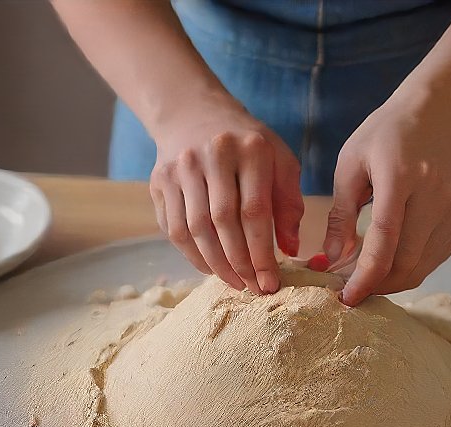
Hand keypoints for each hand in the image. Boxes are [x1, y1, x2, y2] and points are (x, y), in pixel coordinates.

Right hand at [150, 95, 303, 293]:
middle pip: (223, 223)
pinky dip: (193, 255)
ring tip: (236, 283)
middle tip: (254, 288)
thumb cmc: (248, 146)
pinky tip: (211, 268)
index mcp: (251, 149)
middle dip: (240, 264)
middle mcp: (212, 155)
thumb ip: (289, 204)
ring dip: (217, 265)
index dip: (262, 253)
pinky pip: (173, 229)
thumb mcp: (280, 162)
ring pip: (195, 229)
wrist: (195, 113)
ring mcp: (181, 168)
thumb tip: (290, 250)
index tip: (271, 282)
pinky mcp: (160, 181)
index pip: (255, 212)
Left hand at [323, 96, 450, 305]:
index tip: (346, 298)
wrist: (438, 114)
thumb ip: (341, 214)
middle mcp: (434, 195)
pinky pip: (433, 259)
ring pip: (421, 267)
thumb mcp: (350, 165)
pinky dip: (409, 269)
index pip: (384, 239)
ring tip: (366, 278)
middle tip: (350, 290)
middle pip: (406, 262)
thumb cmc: (385, 135)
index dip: (365, 276)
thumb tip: (332, 259)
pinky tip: (390, 263)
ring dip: (391, 282)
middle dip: (375, 285)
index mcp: (400, 177)